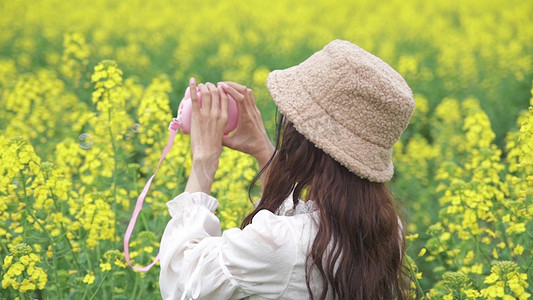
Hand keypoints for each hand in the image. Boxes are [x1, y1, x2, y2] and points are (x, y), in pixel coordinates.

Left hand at [185, 78, 228, 193]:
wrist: (206, 154)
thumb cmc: (213, 147)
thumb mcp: (222, 134)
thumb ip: (220, 126)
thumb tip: (217, 125)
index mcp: (225, 117)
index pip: (225, 97)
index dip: (221, 90)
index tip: (217, 88)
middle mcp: (217, 114)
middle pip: (216, 93)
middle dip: (212, 86)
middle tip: (207, 85)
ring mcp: (207, 115)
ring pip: (206, 93)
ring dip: (203, 86)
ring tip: (200, 84)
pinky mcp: (197, 116)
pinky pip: (195, 98)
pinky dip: (193, 88)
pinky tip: (192, 81)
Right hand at [220, 81, 274, 168]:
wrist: (263, 148)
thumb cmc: (247, 147)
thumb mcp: (232, 144)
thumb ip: (221, 139)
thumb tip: (208, 132)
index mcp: (246, 117)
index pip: (240, 98)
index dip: (230, 90)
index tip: (220, 86)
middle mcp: (252, 112)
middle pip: (244, 91)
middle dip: (232, 85)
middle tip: (220, 84)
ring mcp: (255, 111)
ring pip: (248, 92)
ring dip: (237, 87)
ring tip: (226, 87)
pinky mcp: (256, 112)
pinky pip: (250, 97)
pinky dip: (242, 92)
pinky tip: (233, 95)